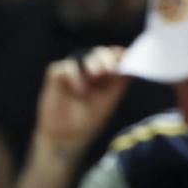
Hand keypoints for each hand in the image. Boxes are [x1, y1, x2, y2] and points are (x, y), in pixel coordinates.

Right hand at [32, 46, 130, 162]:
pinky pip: (64, 67)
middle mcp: (90, 69)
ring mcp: (73, 71)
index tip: (125, 57)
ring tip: (95, 75)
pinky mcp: (56, 75)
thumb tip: (130, 68)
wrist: (68, 135)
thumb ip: (119, 83)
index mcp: (106, 74)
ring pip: (81, 55)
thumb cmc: (90, 118)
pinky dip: (73, 76)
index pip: (114, 57)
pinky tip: (78, 90)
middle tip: (109, 68)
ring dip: (91, 62)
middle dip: (106, 57)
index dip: (120, 55)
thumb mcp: (109, 101)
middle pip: (99, 53)